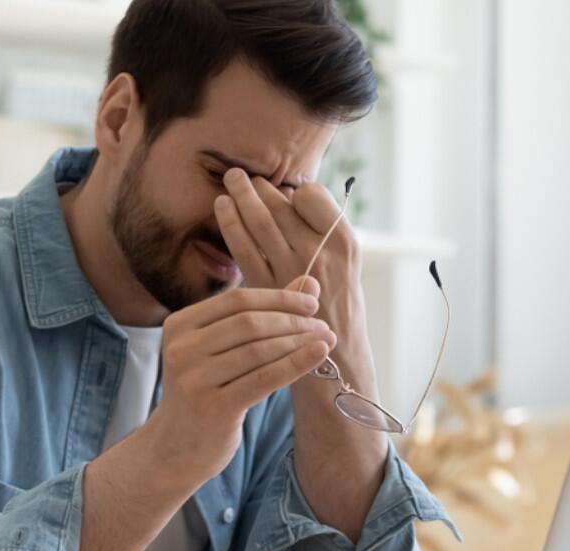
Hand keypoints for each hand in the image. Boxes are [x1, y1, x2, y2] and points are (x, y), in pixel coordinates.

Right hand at [140, 277, 336, 483]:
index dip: (278, 298)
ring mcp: (194, 379)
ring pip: (259, 350)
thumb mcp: (224, 350)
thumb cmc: (206, 391)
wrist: (176, 447)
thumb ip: (261, 315)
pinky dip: (296, 363)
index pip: (237, 300)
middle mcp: (181, 349)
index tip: (311, 303)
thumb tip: (309, 283)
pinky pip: (264, 378)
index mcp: (179, 325)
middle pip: (249, 322)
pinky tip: (319, 354)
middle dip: (292, 320)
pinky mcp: (213, 407)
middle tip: (322, 324)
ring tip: (325, 340)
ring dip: (299, 341)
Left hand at [214, 169, 361, 333]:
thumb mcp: (347, 265)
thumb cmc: (339, 306)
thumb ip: (323, 233)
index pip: (311, 196)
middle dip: (259, 186)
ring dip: (241, 196)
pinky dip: (230, 223)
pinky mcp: (267, 288)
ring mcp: (292, 270)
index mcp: (344, 242)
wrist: (336, 358)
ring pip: (260, 221)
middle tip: (241, 175)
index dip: (294, 190)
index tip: (284, 192)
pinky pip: (244, 248)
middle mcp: (320, 253)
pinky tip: (222, 208)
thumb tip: (290, 196)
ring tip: (230, 180)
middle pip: (282, 206)